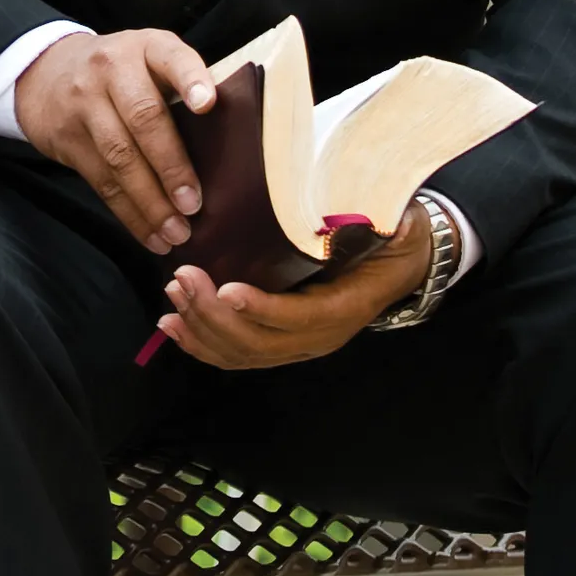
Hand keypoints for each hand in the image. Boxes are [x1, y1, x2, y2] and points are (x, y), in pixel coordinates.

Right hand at [16, 28, 218, 251]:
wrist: (46, 71)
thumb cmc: (121, 71)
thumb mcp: (149, 59)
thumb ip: (181, 87)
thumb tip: (232, 143)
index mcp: (146, 47)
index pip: (171, 57)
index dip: (191, 79)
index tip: (208, 104)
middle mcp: (112, 69)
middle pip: (143, 117)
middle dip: (171, 165)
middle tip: (193, 203)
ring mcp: (84, 104)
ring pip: (119, 157)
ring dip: (151, 202)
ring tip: (178, 232)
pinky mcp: (66, 139)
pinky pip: (101, 182)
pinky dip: (130, 214)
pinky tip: (152, 235)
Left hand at [149, 222, 430, 370]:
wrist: (400, 267)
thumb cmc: (396, 241)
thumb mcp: (404, 228)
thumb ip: (395, 225)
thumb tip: (394, 221)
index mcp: (344, 309)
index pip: (299, 318)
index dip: (262, 309)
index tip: (226, 289)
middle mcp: (318, 338)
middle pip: (258, 343)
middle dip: (213, 315)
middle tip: (182, 279)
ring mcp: (296, 346)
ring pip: (240, 353)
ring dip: (200, 328)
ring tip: (172, 295)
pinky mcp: (278, 343)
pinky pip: (235, 354)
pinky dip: (200, 344)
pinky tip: (172, 326)